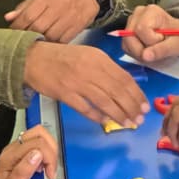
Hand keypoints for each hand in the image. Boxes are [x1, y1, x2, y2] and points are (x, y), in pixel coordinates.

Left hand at [0, 124, 59, 178]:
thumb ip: (22, 173)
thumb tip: (37, 154)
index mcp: (10, 157)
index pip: (38, 144)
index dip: (49, 158)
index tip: (50, 176)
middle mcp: (13, 149)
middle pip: (40, 134)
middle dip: (52, 152)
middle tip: (51, 171)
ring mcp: (18, 149)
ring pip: (41, 135)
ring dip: (51, 150)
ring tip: (49, 168)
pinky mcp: (24, 152)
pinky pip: (40, 142)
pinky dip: (48, 152)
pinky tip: (45, 166)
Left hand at [5, 0, 99, 42]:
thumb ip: (25, 7)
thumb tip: (8, 18)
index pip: (28, 15)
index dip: (18, 27)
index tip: (13, 32)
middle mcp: (60, 5)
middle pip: (38, 27)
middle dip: (28, 35)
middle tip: (23, 39)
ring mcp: (71, 16)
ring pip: (51, 36)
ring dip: (41, 41)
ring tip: (36, 41)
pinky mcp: (79, 26)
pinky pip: (63, 40)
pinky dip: (54, 44)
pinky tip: (49, 43)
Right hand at [24, 41, 148, 127]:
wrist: (33, 58)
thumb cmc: (63, 58)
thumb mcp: (88, 55)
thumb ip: (105, 69)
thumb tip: (125, 88)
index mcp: (98, 58)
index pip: (124, 78)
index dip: (136, 94)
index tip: (145, 105)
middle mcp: (90, 68)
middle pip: (117, 91)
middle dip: (131, 107)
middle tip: (140, 118)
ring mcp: (76, 82)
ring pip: (104, 101)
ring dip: (118, 114)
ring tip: (128, 123)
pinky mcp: (64, 93)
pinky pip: (85, 108)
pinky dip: (97, 116)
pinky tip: (105, 121)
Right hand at [121, 4, 178, 62]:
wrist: (177, 34)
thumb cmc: (178, 37)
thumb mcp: (176, 45)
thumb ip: (161, 50)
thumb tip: (145, 56)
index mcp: (151, 11)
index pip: (141, 29)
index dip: (151, 41)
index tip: (162, 41)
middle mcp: (137, 13)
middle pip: (130, 37)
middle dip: (142, 50)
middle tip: (156, 50)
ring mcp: (130, 21)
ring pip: (126, 43)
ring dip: (139, 53)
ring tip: (152, 50)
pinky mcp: (127, 31)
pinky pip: (126, 46)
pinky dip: (135, 53)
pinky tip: (146, 50)